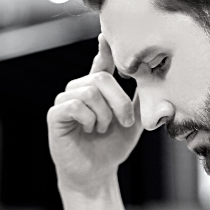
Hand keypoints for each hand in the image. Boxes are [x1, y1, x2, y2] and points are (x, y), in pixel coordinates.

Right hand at [47, 34, 142, 192]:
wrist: (97, 173)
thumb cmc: (113, 147)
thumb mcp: (134, 121)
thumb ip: (140, 99)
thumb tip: (154, 77)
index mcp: (97, 90)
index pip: (101, 63)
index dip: (104, 49)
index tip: (106, 35)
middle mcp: (79, 91)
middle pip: (101, 78)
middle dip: (119, 101)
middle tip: (125, 122)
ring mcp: (65, 102)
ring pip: (89, 92)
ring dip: (104, 114)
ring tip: (102, 129)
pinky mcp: (55, 115)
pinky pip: (74, 105)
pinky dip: (88, 119)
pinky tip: (89, 130)